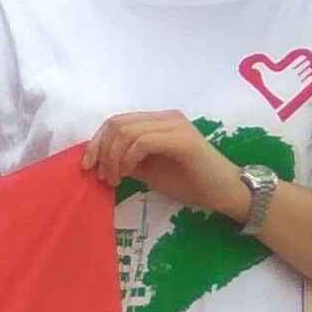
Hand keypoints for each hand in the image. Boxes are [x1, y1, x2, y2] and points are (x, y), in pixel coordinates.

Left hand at [83, 111, 255, 222]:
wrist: (223, 193)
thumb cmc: (189, 182)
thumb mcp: (148, 170)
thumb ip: (126, 160)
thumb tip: (98, 161)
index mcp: (158, 121)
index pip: (117, 122)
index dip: (97, 142)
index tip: (88, 166)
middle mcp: (166, 117)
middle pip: (117, 123)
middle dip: (101, 150)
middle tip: (102, 175)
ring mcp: (175, 126)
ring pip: (127, 131)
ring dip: (113, 158)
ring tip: (115, 179)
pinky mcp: (182, 139)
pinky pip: (143, 141)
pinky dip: (128, 158)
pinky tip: (129, 174)